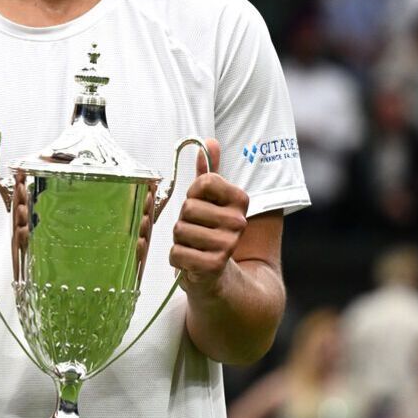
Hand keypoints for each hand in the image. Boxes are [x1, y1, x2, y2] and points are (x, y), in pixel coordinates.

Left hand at [171, 139, 250, 294]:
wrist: (217, 276)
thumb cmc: (209, 232)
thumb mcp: (211, 202)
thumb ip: (209, 173)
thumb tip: (209, 141)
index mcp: (241, 200)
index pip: (204, 182)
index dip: (193, 194)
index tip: (201, 206)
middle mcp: (239, 221)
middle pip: (188, 207)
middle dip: (183, 220)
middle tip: (195, 231)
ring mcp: (228, 245)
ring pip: (180, 230)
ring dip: (179, 240)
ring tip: (192, 246)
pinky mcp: (213, 265)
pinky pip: (177, 253)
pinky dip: (177, 258)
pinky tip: (189, 261)